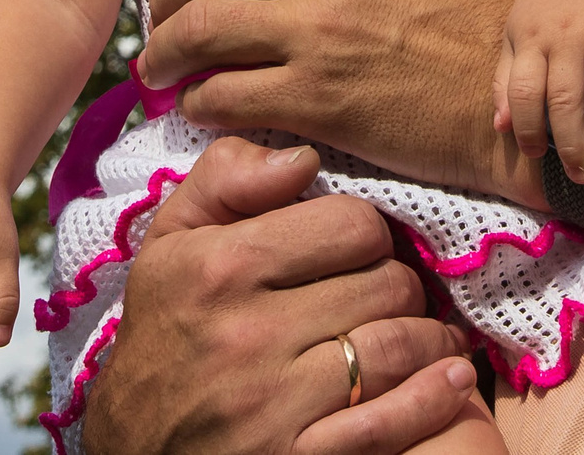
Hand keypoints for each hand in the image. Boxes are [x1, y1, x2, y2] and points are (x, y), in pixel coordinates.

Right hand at [85, 138, 479, 454]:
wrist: (133, 444)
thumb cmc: (165, 329)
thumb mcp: (172, 241)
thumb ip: (227, 178)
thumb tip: (302, 157)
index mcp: (221, 267)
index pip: (352, 224)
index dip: (366, 231)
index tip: (358, 248)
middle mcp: (247, 333)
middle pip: (384, 283)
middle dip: (399, 283)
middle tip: (392, 292)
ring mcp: (274, 404)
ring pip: (397, 347)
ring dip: (427, 337)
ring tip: (425, 333)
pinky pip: (388, 423)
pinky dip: (432, 397)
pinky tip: (450, 377)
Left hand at [137, 0, 542, 205]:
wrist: (519, 98)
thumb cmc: (488, 6)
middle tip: (161, 20)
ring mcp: (317, 36)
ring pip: (198, 30)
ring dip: (164, 54)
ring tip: (161, 71)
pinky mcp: (317, 101)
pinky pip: (226, 95)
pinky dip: (199, 103)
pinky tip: (203, 107)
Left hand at [494, 0, 583, 181]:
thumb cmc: (549, 1)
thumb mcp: (517, 32)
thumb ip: (507, 79)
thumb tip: (500, 128)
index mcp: (532, 41)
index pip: (524, 93)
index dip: (527, 129)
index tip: (538, 157)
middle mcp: (566, 35)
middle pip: (566, 97)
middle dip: (574, 143)